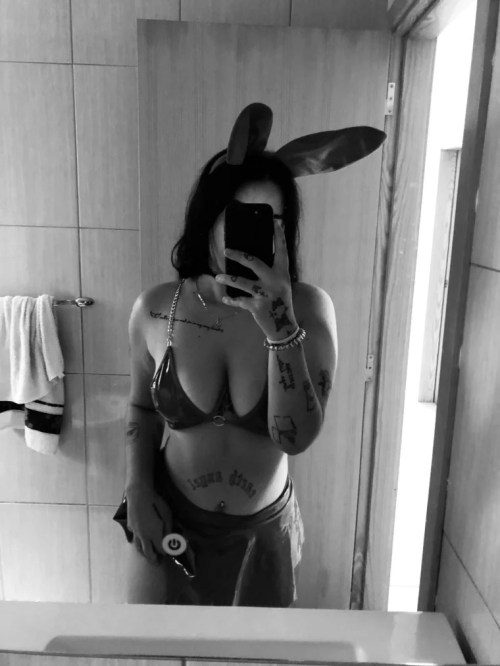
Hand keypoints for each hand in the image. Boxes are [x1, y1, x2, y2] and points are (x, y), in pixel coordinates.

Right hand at [126, 484, 172, 564]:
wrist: (138, 495)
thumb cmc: (155, 503)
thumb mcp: (167, 514)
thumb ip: (168, 528)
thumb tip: (169, 539)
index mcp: (154, 534)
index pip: (160, 548)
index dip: (165, 552)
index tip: (168, 554)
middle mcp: (144, 536)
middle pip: (148, 552)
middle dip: (153, 559)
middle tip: (157, 563)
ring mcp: (135, 532)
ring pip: (138, 547)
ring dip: (144, 553)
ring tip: (147, 555)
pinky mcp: (130, 526)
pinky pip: (134, 537)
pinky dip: (138, 541)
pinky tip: (139, 539)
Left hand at [215, 219, 297, 340]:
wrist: (283, 327)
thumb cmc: (279, 302)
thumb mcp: (280, 285)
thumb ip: (269, 273)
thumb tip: (247, 260)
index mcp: (282, 274)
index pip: (281, 251)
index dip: (278, 236)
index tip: (275, 222)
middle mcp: (275, 282)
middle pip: (254, 262)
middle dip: (238, 255)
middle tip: (226, 251)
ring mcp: (265, 295)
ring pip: (242, 282)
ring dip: (228, 279)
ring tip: (218, 277)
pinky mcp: (257, 307)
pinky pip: (239, 301)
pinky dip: (231, 299)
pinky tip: (225, 297)